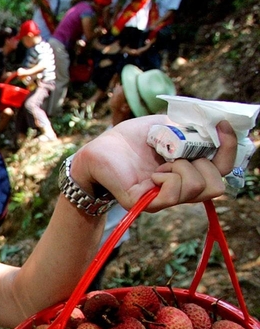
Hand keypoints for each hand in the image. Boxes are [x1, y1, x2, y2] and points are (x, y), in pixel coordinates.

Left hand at [73, 116, 236, 211]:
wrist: (99, 149)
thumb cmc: (132, 138)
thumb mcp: (168, 125)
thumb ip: (192, 128)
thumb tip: (218, 125)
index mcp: (189, 169)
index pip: (223, 169)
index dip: (229, 148)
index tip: (223, 126)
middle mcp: (180, 188)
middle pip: (217, 187)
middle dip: (206, 164)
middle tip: (179, 154)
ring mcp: (164, 198)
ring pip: (199, 190)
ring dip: (184, 168)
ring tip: (162, 162)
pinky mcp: (146, 203)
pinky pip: (174, 195)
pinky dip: (169, 177)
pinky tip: (153, 172)